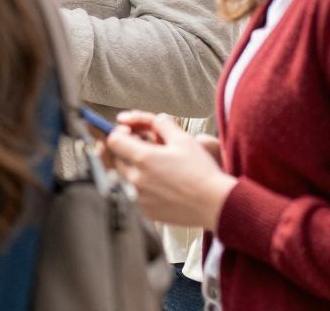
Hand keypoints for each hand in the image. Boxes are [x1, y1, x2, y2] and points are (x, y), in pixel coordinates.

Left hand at [105, 111, 236, 229]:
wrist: (217, 204)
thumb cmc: (202, 171)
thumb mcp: (183, 139)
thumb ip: (159, 123)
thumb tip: (140, 119)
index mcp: (142, 158)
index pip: (112, 140)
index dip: (119, 133)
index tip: (130, 133)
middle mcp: (135, 179)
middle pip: (115, 158)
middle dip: (125, 150)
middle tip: (144, 148)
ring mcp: (138, 197)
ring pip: (122, 177)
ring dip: (131, 168)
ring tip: (154, 167)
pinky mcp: (145, 211)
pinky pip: (133, 194)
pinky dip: (140, 186)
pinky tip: (160, 184)